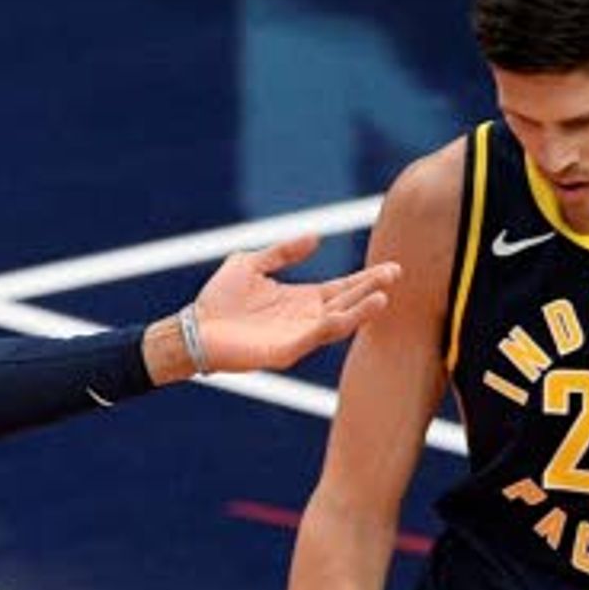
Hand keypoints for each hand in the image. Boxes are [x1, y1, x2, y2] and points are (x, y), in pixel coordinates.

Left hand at [179, 237, 405, 377]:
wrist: (192, 329)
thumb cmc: (218, 300)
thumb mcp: (251, 264)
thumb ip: (282, 252)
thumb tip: (315, 238)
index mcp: (301, 300)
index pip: (342, 289)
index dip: (366, 279)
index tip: (391, 267)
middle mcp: (305, 319)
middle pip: (347, 304)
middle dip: (371, 290)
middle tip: (396, 274)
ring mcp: (297, 337)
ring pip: (337, 324)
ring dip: (360, 311)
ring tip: (383, 296)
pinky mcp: (283, 351)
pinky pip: (312, 338)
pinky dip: (331, 327)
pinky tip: (346, 314)